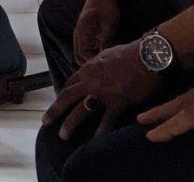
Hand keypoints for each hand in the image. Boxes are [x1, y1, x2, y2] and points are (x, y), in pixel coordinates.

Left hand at [43, 40, 163, 139]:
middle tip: (46, 122)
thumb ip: (100, 63)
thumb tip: (98, 67)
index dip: (63, 93)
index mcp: (89, 68)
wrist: (148, 56)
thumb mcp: (109, 54)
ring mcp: (102, 93)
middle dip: (55, 110)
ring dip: (70, 124)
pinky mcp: (117, 102)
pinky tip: (95, 141)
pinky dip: (101, 131)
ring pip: (81, 111)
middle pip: (67, 96)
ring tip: (63, 136)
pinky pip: (107, 120)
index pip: (71, 82)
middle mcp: (91, 81)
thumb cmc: (132, 52)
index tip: (58, 101)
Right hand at [73, 0, 129, 62]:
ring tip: (107, 62)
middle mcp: (78, 34)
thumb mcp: (109, 24)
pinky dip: (94, 54)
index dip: (92, 62)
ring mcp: (81, 35)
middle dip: (91, 64)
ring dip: (92, 59)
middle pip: (80, 57)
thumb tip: (105, 56)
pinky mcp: (86, 34)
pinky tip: (106, 54)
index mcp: (81, 31)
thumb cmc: (107, 7)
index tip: (105, 64)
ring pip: (83, 54)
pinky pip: (87, 49)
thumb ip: (106, 40)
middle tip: (106, 67)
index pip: (82, 55)